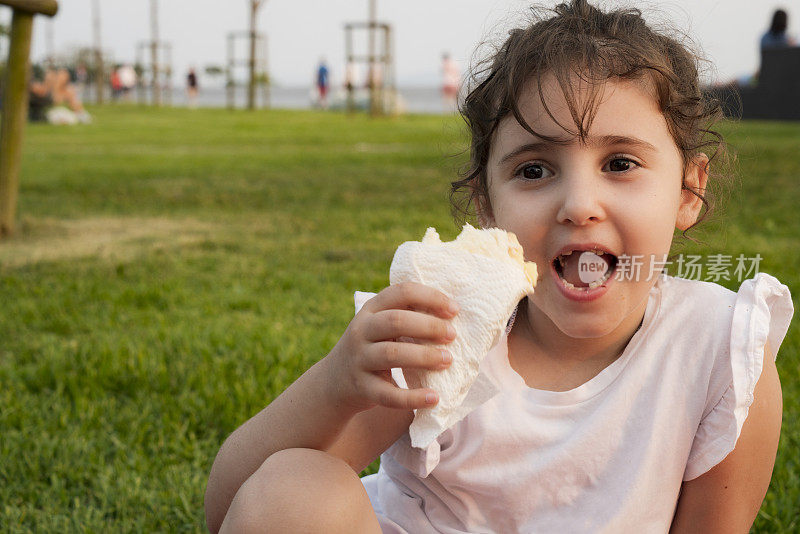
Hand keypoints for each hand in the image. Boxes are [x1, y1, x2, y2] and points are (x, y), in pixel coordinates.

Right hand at [324, 282, 457, 413]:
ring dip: (424, 356)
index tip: (454, 310)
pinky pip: (388, 394)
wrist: (334, 381)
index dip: (430, 297)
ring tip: (448, 360)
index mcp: (371, 309)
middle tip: (452, 335)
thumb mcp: (380, 326)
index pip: (402, 292)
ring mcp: (359, 359)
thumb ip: (407, 316)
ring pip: (392, 354)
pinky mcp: (362, 388)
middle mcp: (361, 330)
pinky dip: (413, 397)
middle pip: (396, 321)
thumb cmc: (372, 348)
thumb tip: (453, 314)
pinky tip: (433, 397)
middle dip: (429, 326)